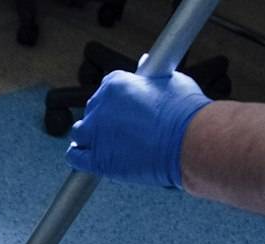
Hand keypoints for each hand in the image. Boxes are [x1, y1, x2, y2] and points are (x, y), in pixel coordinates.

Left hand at [65, 67, 211, 188]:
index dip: (115, 102)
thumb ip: (150, 76)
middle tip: (121, 129)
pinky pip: (75, 157)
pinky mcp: (98, 159)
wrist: (190, 141)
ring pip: (80, 132)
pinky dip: (79, 156)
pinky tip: (88, 156)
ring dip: (90, 136)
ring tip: (105, 143)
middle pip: (92, 111)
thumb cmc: (184, 112)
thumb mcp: (168, 80)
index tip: (123, 108)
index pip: (105, 89)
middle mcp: (101, 106)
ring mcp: (97, 134)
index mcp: (115, 84)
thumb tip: (145, 62)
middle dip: (104, 119)